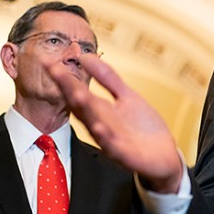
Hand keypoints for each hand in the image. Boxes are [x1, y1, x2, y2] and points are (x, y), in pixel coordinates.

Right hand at [47, 55, 182, 192]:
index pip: (78, 93)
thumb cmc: (143, 128)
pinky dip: (107, 139)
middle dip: (71, 91)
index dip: (65, 79)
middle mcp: (101, 126)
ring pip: (95, 126)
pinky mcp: (126, 155)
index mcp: (100, 112)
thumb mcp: (127, 97)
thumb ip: (107, 79)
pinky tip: (100, 128)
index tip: (50, 63)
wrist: (164, 156)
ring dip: (87, 112)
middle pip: (83, 108)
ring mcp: (113, 142)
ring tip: (78, 94)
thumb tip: (86, 57)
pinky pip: (114, 147)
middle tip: (58, 73)